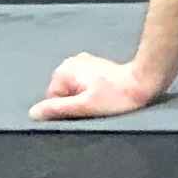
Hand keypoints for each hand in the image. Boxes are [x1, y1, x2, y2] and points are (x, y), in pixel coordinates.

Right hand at [32, 53, 161, 122]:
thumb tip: (32, 113)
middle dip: (77, 102)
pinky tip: (107, 92)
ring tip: (104, 97)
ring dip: (86, 98)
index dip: (69, 109)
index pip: (53, 100)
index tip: (88, 107)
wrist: (144, 81)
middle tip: (97, 102)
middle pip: (63, 94)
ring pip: (74, 91)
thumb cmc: (117, 96)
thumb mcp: (85, 106)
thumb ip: (57, 109)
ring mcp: (82, 63)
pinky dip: (93, 91)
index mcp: (62, 71)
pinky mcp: (94, 67)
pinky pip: (84, 85)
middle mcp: (69, 63)